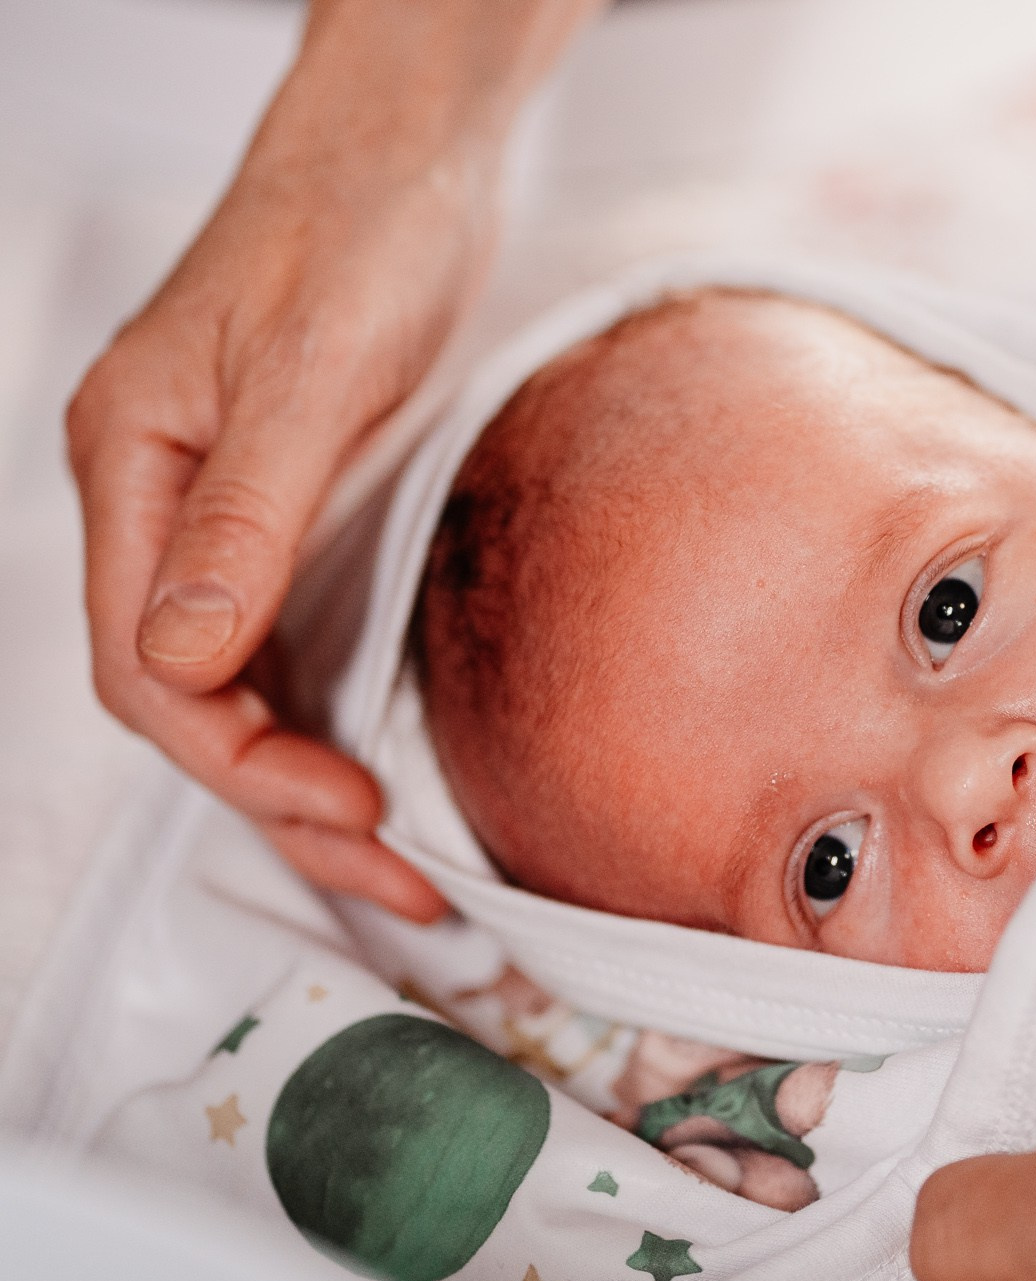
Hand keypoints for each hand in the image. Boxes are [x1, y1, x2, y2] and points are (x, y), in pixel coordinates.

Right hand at [66, 0, 600, 917]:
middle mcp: (161, 503)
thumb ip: (249, 516)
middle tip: (394, 876)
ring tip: (401, 869)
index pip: (141, 662)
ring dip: (306, 784)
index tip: (341, 806)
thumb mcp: (313, 367)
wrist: (409, 155)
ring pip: (238, 687)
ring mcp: (225, 516)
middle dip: (280, 801)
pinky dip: (329, 722)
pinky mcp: (293, 516)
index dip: (234, 756)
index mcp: (130, 462)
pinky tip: (384, 774)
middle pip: (190, 699)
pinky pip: (289, 646)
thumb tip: (183, 659)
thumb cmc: (359, 227)